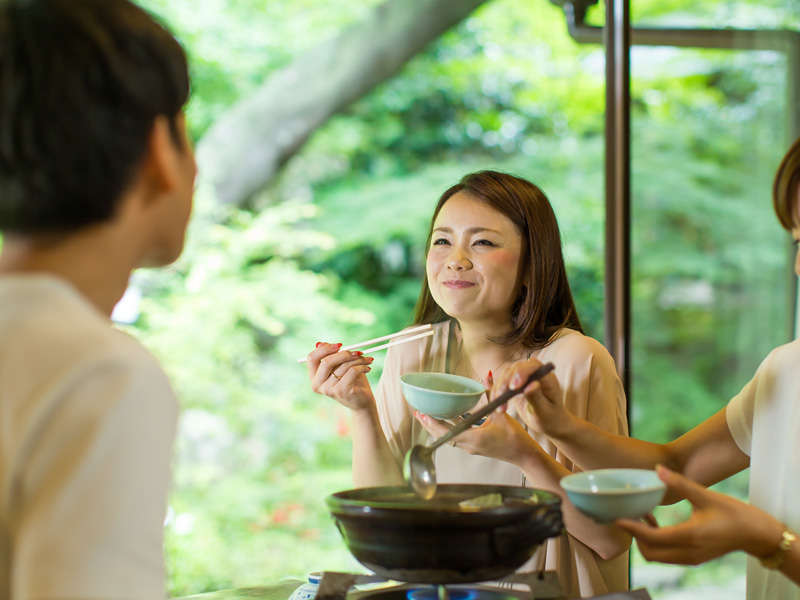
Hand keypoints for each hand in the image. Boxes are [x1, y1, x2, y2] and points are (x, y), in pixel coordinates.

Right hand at [307, 342, 374, 410]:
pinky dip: (362, 367)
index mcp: (314, 377)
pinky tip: (368, 369)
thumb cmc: (351, 381)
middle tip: (358, 352)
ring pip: (343, 366)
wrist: (362, 402)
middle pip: (326, 362)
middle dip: (344, 354)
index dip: (325, 349)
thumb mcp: (340, 366)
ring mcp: (328, 390)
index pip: (312, 358)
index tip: (340, 344)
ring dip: (359, 360)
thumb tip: (319, 343)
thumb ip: (330, 356)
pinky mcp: (341, 391)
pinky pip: (352, 372)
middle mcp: (318, 385)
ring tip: (368, 360)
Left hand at [415, 373, 542, 464]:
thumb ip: (491, 394)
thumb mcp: (502, 414)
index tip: (424, 414)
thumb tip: (488, 376)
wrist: (524, 456)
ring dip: (437, 427)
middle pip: (443, 436)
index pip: (448, 432)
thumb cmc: (515, 438)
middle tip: (418, 413)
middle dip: (430, 425)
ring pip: (448, 438)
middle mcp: (469, 445)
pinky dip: (448, 428)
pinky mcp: (474, 447)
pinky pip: (456, 437)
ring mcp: (471, 448)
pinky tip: (445, 418)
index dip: (434, 424)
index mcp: (474, 438)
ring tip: (426, 416)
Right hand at [491, 357, 568, 436]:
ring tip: (500, 408)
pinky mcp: (515, 382)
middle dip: (506, 381)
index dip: (521, 373)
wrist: (548, 423)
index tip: (513, 388)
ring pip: (506, 374)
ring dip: (499, 388)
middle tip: (500, 397)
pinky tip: (496, 405)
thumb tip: (530, 385)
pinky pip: (502, 382)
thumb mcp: (544, 412)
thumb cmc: (550, 418)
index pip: (533, 366)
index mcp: (547, 377)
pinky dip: (497, 392)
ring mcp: (524, 376)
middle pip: (516, 367)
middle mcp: (535, 373)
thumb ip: (537, 398)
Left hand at [616, 465, 781, 564]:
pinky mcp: (693, 558)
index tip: (616, 518)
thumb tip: (657, 469)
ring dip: (644, 540)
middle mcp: (688, 552)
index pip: (652, 538)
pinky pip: (666, 556)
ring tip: (642, 516)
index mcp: (690, 536)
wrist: (756, 534)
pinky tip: (655, 523)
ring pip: (656, 557)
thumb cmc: (734, 513)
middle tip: (629, 515)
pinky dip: (655, 543)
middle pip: (649, 553)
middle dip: (635, 536)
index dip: (632, 529)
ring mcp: (690, 558)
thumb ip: (680, 484)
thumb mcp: (706, 496)